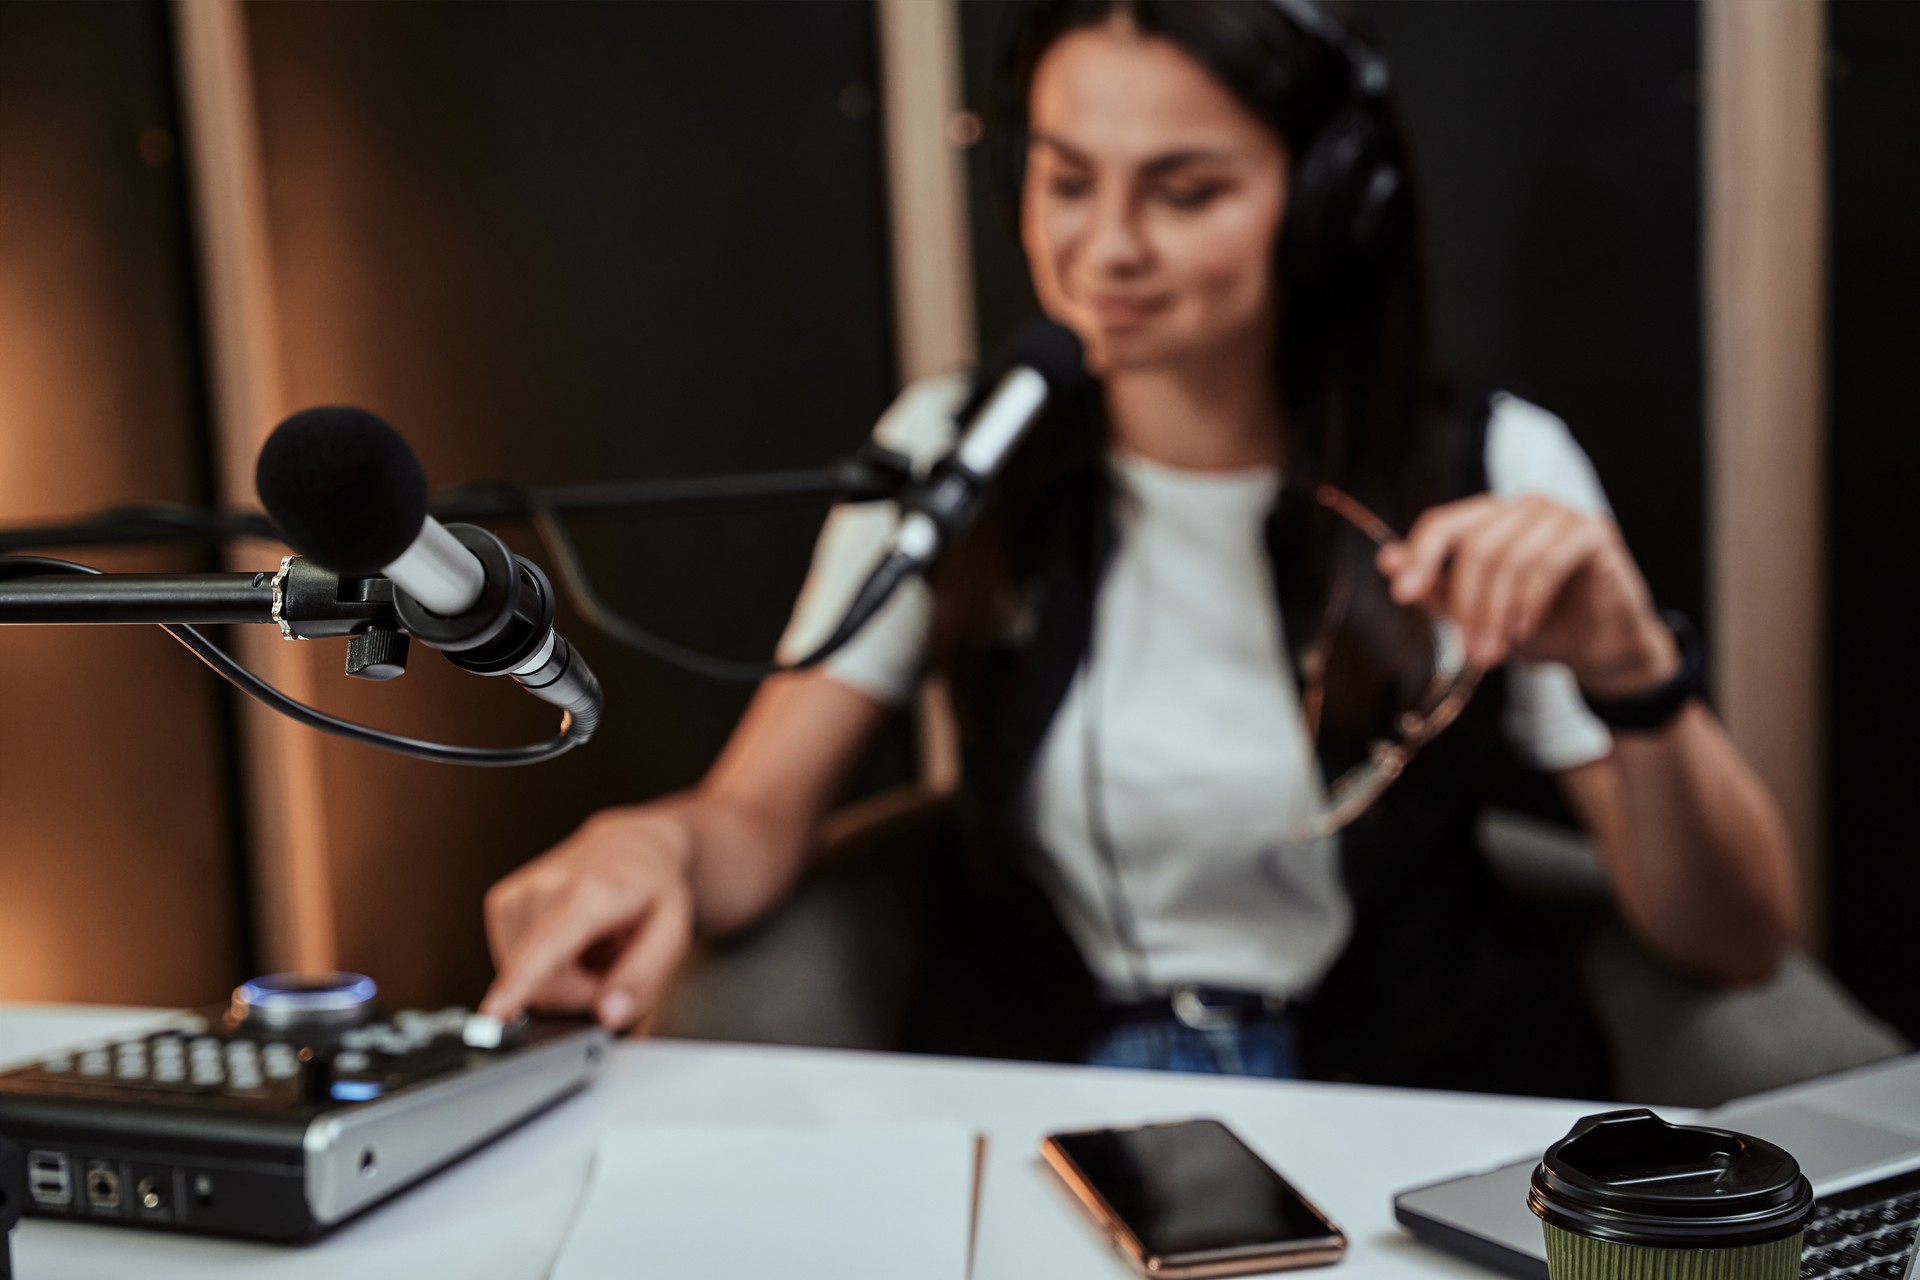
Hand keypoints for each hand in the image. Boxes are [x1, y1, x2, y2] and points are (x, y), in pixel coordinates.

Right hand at [479, 803, 696, 1029]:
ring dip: (560, 978)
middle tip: (609, 963)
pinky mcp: (502, 902)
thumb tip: (608, 1015)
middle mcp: (545, 887)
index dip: (519, 983)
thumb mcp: (671, 935)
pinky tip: (565, 941)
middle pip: (544, 984)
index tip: (492, 1012)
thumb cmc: (652, 889)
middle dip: (578, 992)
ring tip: (588, 946)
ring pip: (526, 979)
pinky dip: (542, 964)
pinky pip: (514, 964)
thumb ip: (641, 978)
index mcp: (591, 894)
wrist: (631, 845)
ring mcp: (518, 893)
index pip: (549, 944)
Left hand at [1375, 494, 1678, 696]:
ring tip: (1493, 653)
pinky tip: (1524, 630)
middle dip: (1467, 605)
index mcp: (1489, 519)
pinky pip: (1548, 563)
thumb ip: (1436, 588)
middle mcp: (1522, 507)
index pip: (1441, 523)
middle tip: (1468, 652)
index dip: (1419, 556)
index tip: (1402, 595)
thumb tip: (1387, 561)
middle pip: (1474, 546)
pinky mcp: (1593, 531)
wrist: (1599, 648)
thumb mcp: (1477, 614)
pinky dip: (1530, 602)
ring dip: (1496, 612)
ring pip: (1509, 557)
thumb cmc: (1537, 626)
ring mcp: (1560, 514)